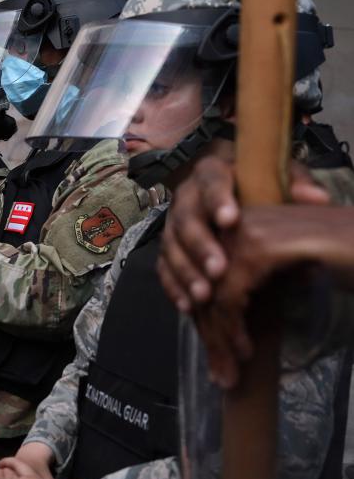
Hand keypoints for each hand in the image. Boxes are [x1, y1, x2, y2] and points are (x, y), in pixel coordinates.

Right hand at [157, 155, 328, 312]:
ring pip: (171, 247)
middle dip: (201, 247)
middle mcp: (186, 197)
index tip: (231, 220)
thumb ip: (296, 183)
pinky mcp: (168, 247)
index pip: (211, 182)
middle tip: (219, 270)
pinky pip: (163, 268)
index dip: (218, 201)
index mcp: (211, 172)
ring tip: (204, 295)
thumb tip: (314, 198)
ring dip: (186, 273)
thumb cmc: (255, 184)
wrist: (227, 190)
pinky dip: (174, 287)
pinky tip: (188, 305)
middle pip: (186, 220)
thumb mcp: (278, 174)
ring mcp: (173, 224)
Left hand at [195, 205, 342, 387]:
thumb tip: (226, 311)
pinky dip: (233, 330)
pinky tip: (245, 353)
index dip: (209, 321)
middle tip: (219, 376)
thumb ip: (258, 279)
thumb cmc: (347, 260)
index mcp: (242, 224)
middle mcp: (237, 222)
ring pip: (214, 296)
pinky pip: (231, 298)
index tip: (216, 356)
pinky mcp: (260, 249)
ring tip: (229, 375)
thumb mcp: (290, 269)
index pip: (207, 279)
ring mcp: (247, 233)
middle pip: (206, 289)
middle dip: (211, 336)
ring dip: (220, 342)